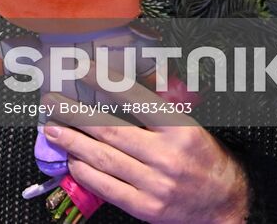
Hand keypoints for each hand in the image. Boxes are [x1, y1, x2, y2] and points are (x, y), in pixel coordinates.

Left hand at [40, 75, 248, 222]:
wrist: (226, 203)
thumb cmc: (203, 159)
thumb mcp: (188, 126)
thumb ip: (157, 109)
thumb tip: (117, 86)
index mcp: (180, 129)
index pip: (136, 99)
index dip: (105, 82)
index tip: (82, 69)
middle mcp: (167, 156)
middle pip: (110, 130)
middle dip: (74, 114)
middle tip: (51, 101)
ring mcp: (155, 185)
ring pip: (104, 159)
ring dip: (72, 142)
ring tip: (52, 129)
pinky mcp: (146, 208)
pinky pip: (107, 188)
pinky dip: (85, 173)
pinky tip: (71, 160)